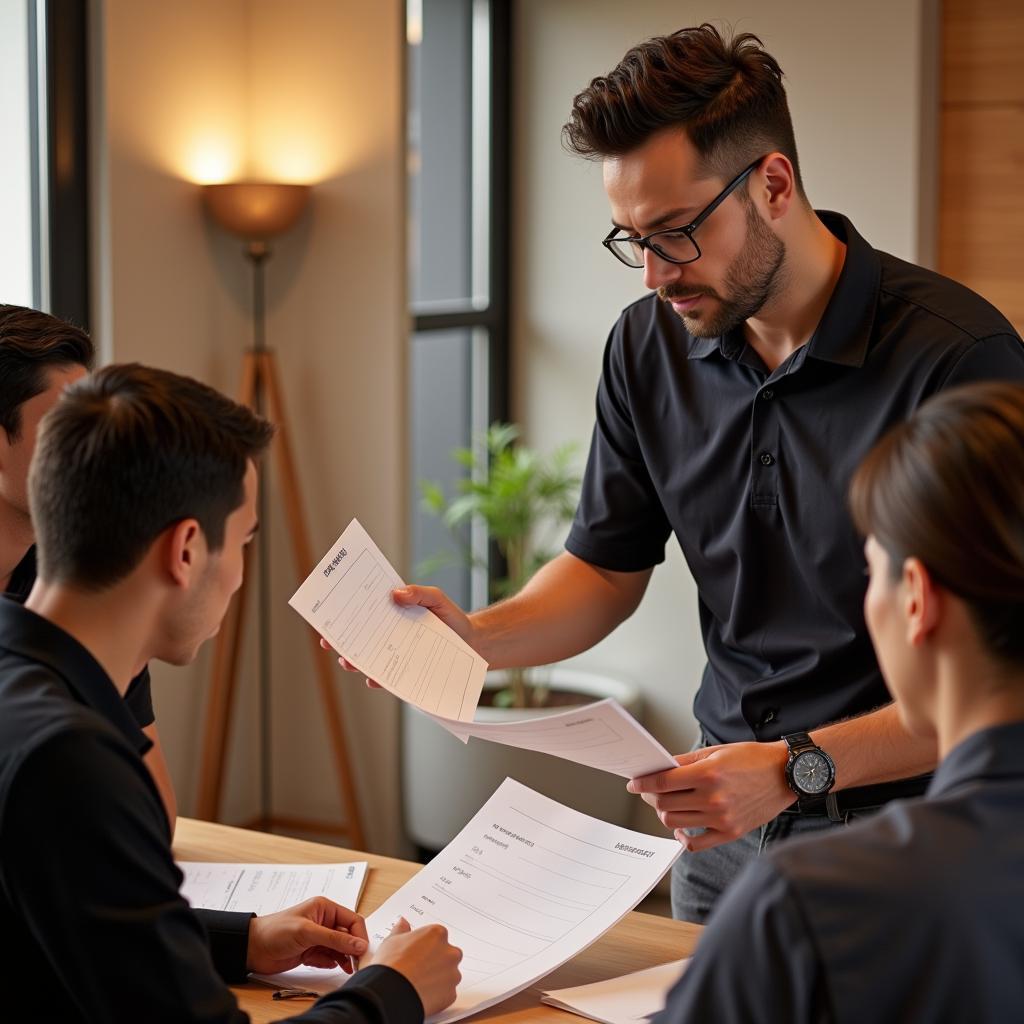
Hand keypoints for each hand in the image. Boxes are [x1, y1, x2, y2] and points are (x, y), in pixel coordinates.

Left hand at [246, 897, 368, 974]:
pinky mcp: (311, 952)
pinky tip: (333, 967)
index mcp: (325, 908)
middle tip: (357, 963)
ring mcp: (317, 938)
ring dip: (345, 958)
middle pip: (348, 935)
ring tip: (348, 969)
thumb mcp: (307, 932)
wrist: (252, 948)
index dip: (359, 935)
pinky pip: (329, 958)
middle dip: (353, 948)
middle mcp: (324, 922)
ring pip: (340, 948)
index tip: (362, 951)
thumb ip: (335, 939)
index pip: (352, 920)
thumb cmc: (276, 931)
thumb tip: (359, 944)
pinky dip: (333, 963)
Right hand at [320, 585, 475, 688]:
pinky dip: (378, 679)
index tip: (330, 609)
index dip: (345, 611)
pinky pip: (387, 678)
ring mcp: (394, 654)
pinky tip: (372, 678)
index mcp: (391, 614)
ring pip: (367, 660)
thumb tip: (396, 593)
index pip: (364, 611)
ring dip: (353, 661)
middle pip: (358, 637)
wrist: (472, 642)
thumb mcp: (436, 599)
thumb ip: (419, 593)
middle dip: (340, 638)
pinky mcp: (405, 672)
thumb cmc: (450, 618)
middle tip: (327, 638)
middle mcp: (388, 635)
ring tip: (346, 660)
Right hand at [367, 917, 462, 1015]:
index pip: (437, 937)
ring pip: (450, 975)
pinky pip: (447, 993)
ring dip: (439, 978)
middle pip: (448, 955)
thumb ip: (401, 929)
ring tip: (419, 984)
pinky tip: (423, 994)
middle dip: (437, 961)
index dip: (426, 946)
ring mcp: (452, 974)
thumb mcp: (392, 941)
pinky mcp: (451, 994)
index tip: (417, 954)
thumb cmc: (391, 965)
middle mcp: (449, 952)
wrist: (391, 993)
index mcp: (437, 934)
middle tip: (419, 969)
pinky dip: (438, 995)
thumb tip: (403, 923)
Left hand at [627, 741, 791, 851]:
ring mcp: (722, 819)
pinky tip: (680, 828)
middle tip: (647, 791)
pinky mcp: (730, 833)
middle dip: (650, 797)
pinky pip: (695, 844)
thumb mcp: (716, 751)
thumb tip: (660, 768)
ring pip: (674, 823)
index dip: (643, 783)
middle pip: (664, 804)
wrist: (786, 774)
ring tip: (665, 805)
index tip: (634, 783)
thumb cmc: (752, 759)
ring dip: (663, 814)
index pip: (663, 782)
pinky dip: (682, 838)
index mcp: (708, 774)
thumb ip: (686, 762)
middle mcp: (713, 799)